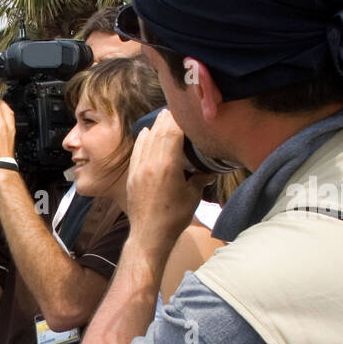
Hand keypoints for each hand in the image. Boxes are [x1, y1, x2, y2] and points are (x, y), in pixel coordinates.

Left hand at [125, 110, 212, 248]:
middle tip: (177, 109)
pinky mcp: (132, 175)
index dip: (180, 118)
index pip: (173, 132)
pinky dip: (142, 139)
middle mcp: (150, 163)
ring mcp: (139, 168)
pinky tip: (146, 132)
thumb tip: (210, 169)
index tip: (187, 110)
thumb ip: (201, 177)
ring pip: (147, 139)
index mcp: (167, 165)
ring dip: (156, 126)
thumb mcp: (193, 195)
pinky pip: (137, 150)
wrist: (149, 235)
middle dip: (168, 119)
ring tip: (165, 117)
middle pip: (159, 131)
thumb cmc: (173, 218)